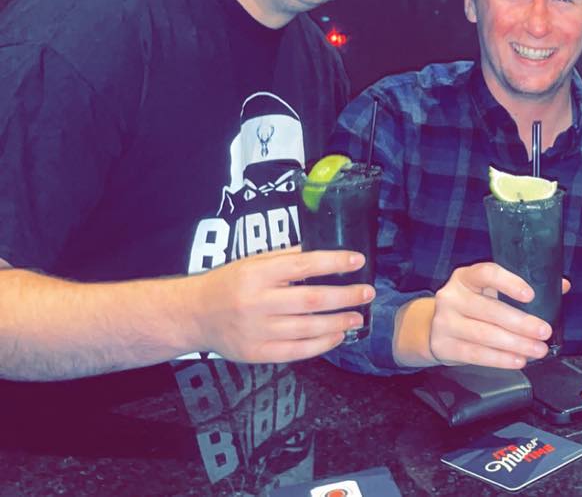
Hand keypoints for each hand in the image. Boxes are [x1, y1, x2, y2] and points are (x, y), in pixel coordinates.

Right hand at [189, 248, 372, 363]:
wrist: (192, 315)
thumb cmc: (228, 284)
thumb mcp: (251, 262)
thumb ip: (286, 257)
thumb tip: (324, 249)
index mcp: (256, 274)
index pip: (303, 265)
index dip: (333, 262)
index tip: (358, 260)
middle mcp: (256, 302)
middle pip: (310, 300)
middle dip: (345, 296)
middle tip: (368, 292)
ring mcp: (255, 331)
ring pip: (307, 328)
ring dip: (339, 322)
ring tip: (358, 317)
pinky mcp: (255, 353)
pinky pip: (296, 351)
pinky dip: (321, 344)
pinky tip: (338, 336)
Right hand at [428, 262, 570, 368]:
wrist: (432, 328)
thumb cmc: (472, 306)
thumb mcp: (490, 291)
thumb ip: (522, 287)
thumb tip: (562, 285)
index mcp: (466, 277)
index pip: (486, 273)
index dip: (509, 283)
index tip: (531, 295)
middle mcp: (451, 296)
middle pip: (490, 310)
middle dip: (521, 323)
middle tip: (545, 332)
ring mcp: (444, 322)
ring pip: (484, 335)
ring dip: (515, 344)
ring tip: (538, 350)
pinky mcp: (443, 346)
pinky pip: (476, 354)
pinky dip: (500, 360)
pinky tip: (518, 361)